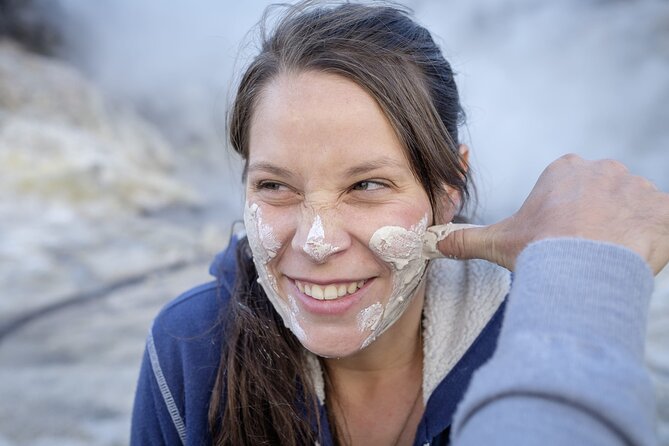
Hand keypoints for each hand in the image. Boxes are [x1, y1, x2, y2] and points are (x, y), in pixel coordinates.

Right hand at [435, 154, 668, 273]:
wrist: (584, 270)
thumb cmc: (541, 250)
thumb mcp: (497, 243)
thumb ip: (465, 240)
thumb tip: (434, 243)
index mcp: (564, 170)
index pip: (569, 190)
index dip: (564, 218)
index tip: (559, 239)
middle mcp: (602, 170)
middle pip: (602, 195)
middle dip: (596, 220)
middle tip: (582, 250)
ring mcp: (637, 187)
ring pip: (632, 208)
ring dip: (624, 229)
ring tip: (606, 258)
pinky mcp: (663, 209)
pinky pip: (661, 221)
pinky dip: (653, 238)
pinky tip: (635, 257)